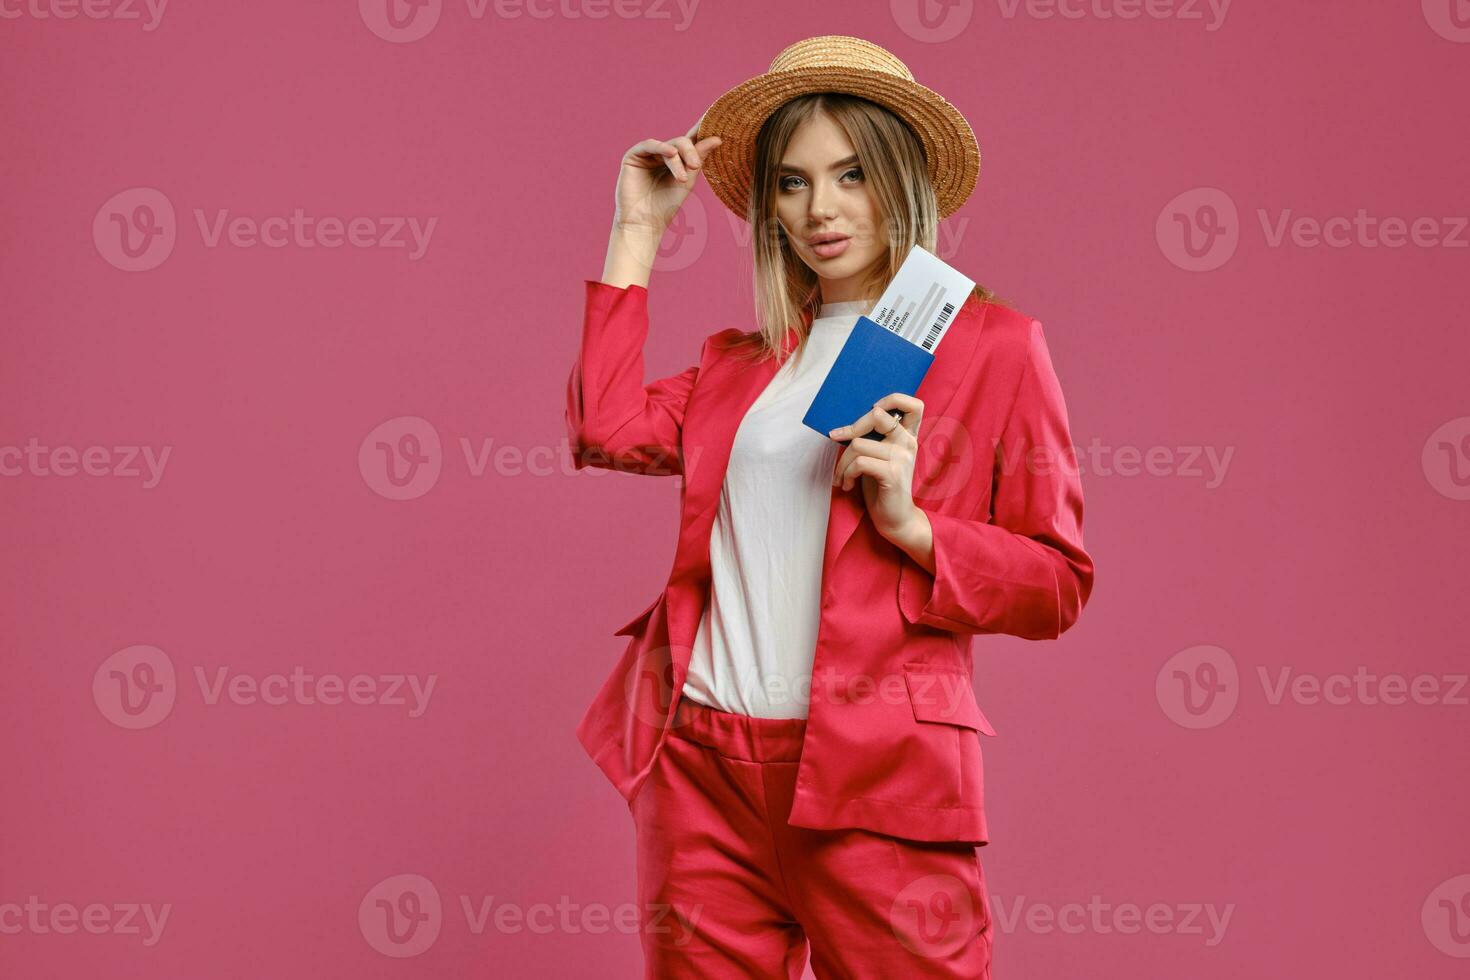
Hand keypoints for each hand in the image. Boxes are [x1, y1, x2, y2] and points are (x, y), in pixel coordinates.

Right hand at [612, 120, 722, 234]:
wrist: (645, 223)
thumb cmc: (667, 206)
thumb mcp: (688, 180)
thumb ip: (699, 158)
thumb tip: (717, 139)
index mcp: (677, 160)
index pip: (692, 141)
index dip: (702, 129)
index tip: (716, 118)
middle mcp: (663, 154)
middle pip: (682, 142)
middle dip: (691, 152)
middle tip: (695, 166)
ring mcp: (648, 154)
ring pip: (669, 146)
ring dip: (679, 158)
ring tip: (683, 177)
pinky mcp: (633, 156)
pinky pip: (649, 145)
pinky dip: (661, 147)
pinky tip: (671, 155)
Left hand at [827, 393, 924, 542]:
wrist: (896, 520)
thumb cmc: (881, 486)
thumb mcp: (878, 456)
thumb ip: (873, 437)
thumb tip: (845, 422)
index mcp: (908, 436)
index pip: (913, 404)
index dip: (892, 399)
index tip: (871, 411)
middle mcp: (909, 443)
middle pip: (877, 415)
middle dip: (850, 428)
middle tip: (835, 438)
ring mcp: (903, 457)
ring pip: (858, 444)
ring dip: (842, 463)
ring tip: (842, 477)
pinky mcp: (893, 473)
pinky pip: (859, 462)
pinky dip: (846, 474)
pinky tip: (847, 485)